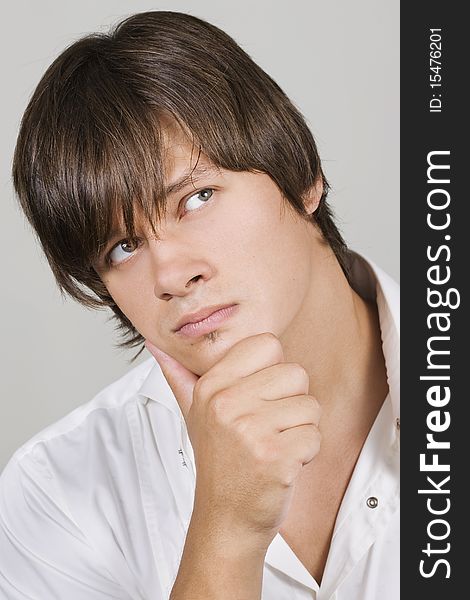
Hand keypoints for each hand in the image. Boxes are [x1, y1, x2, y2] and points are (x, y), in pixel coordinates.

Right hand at [145, 333, 320, 548]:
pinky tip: (282, 463)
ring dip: (300, 430)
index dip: (274, 370)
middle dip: (292, 403)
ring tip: (274, 446)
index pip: (268, 343)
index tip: (260, 396)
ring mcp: (250, 431)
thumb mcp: (193, 414)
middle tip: (268, 428)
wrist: (225, 518)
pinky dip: (306, 453)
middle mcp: (227, 403)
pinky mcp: (276, 457)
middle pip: (296, 373)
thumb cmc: (218, 461)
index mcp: (211, 386)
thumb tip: (155, 344)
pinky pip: (314, 435)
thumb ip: (179, 376)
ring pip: (310, 406)